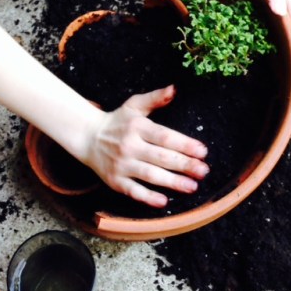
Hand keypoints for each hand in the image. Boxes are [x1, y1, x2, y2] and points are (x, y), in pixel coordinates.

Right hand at [84, 86, 208, 206]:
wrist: (87, 137)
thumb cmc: (117, 122)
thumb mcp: (134, 105)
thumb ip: (156, 98)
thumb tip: (174, 89)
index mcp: (137, 127)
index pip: (164, 136)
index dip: (185, 144)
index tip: (202, 151)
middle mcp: (129, 146)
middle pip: (161, 157)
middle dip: (184, 165)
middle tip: (204, 171)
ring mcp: (121, 165)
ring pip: (150, 175)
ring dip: (172, 182)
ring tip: (192, 186)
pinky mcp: (115, 181)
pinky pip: (133, 191)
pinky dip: (147, 197)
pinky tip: (164, 202)